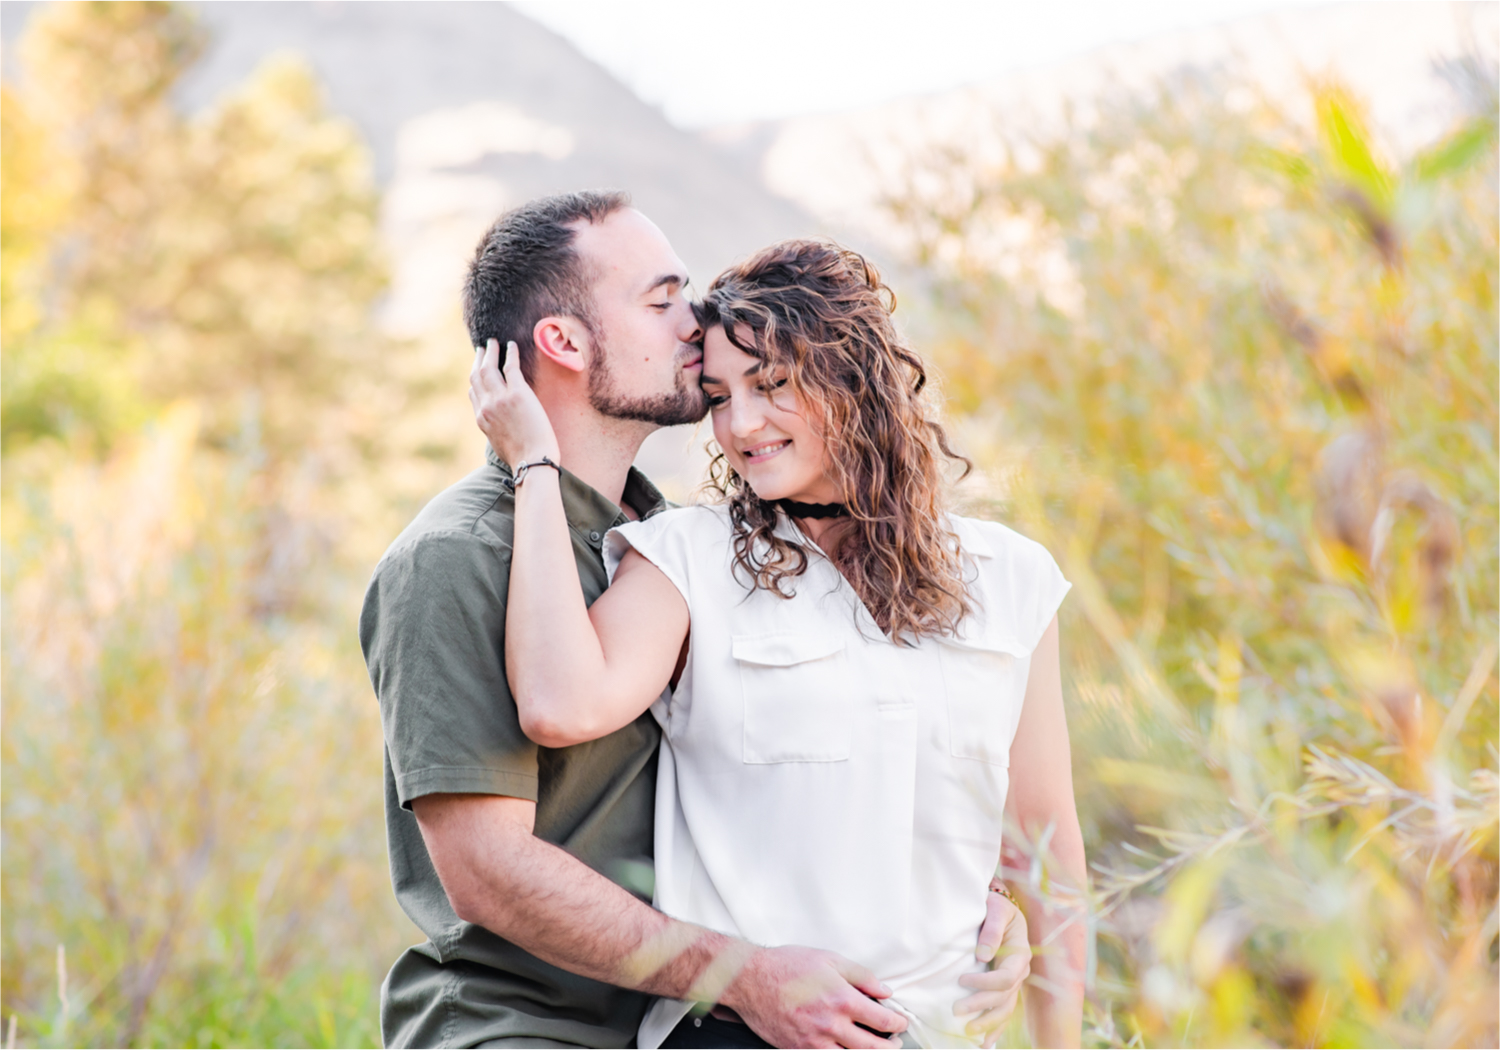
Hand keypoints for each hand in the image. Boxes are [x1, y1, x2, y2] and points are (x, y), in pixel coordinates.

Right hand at [469, 338, 559, 465]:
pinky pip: (510, 366)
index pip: (473, 393)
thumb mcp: (500, 444)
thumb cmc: (523, 458)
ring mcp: (500, 399)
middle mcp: (487, 406)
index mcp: (481, 420)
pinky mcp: (518, 393)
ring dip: (491, 352)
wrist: (533, 461)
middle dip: (479, 360)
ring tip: (494, 342)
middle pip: (477, 376)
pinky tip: (512, 345)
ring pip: (489, 367)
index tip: (478, 370)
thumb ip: (496, 430)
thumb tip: (502, 427)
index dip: (475, 379)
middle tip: (482, 348)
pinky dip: (510, 353)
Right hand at [722, 945, 907, 1048]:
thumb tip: (884, 991)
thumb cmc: (787, 966)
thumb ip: (862, 976)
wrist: (751, 980)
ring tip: (875, 1048)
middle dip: (891, 1045)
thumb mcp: (830, 959)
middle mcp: (831, 1024)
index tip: (900, 1021)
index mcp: (842, 999)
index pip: (883, 1020)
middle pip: (874, 1047)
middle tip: (895, 1041)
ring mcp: (814, 1042)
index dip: (898, 1023)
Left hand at [955, 887, 1030, 1047]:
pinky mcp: (1006, 986)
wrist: (1000, 906)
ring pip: (1005, 1009)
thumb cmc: (996, 905)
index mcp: (1020, 954)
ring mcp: (1015, 981)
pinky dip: (995, 1027)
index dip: (984, 983)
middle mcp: (1020, 971)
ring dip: (988, 1023)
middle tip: (956, 1010)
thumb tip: (982, 955)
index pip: (1005, 978)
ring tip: (969, 1033)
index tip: (961, 981)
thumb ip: (991, 930)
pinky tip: (984, 1042)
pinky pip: (1004, 1010)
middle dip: (980, 1006)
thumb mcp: (996, 909)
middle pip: (1003, 997)